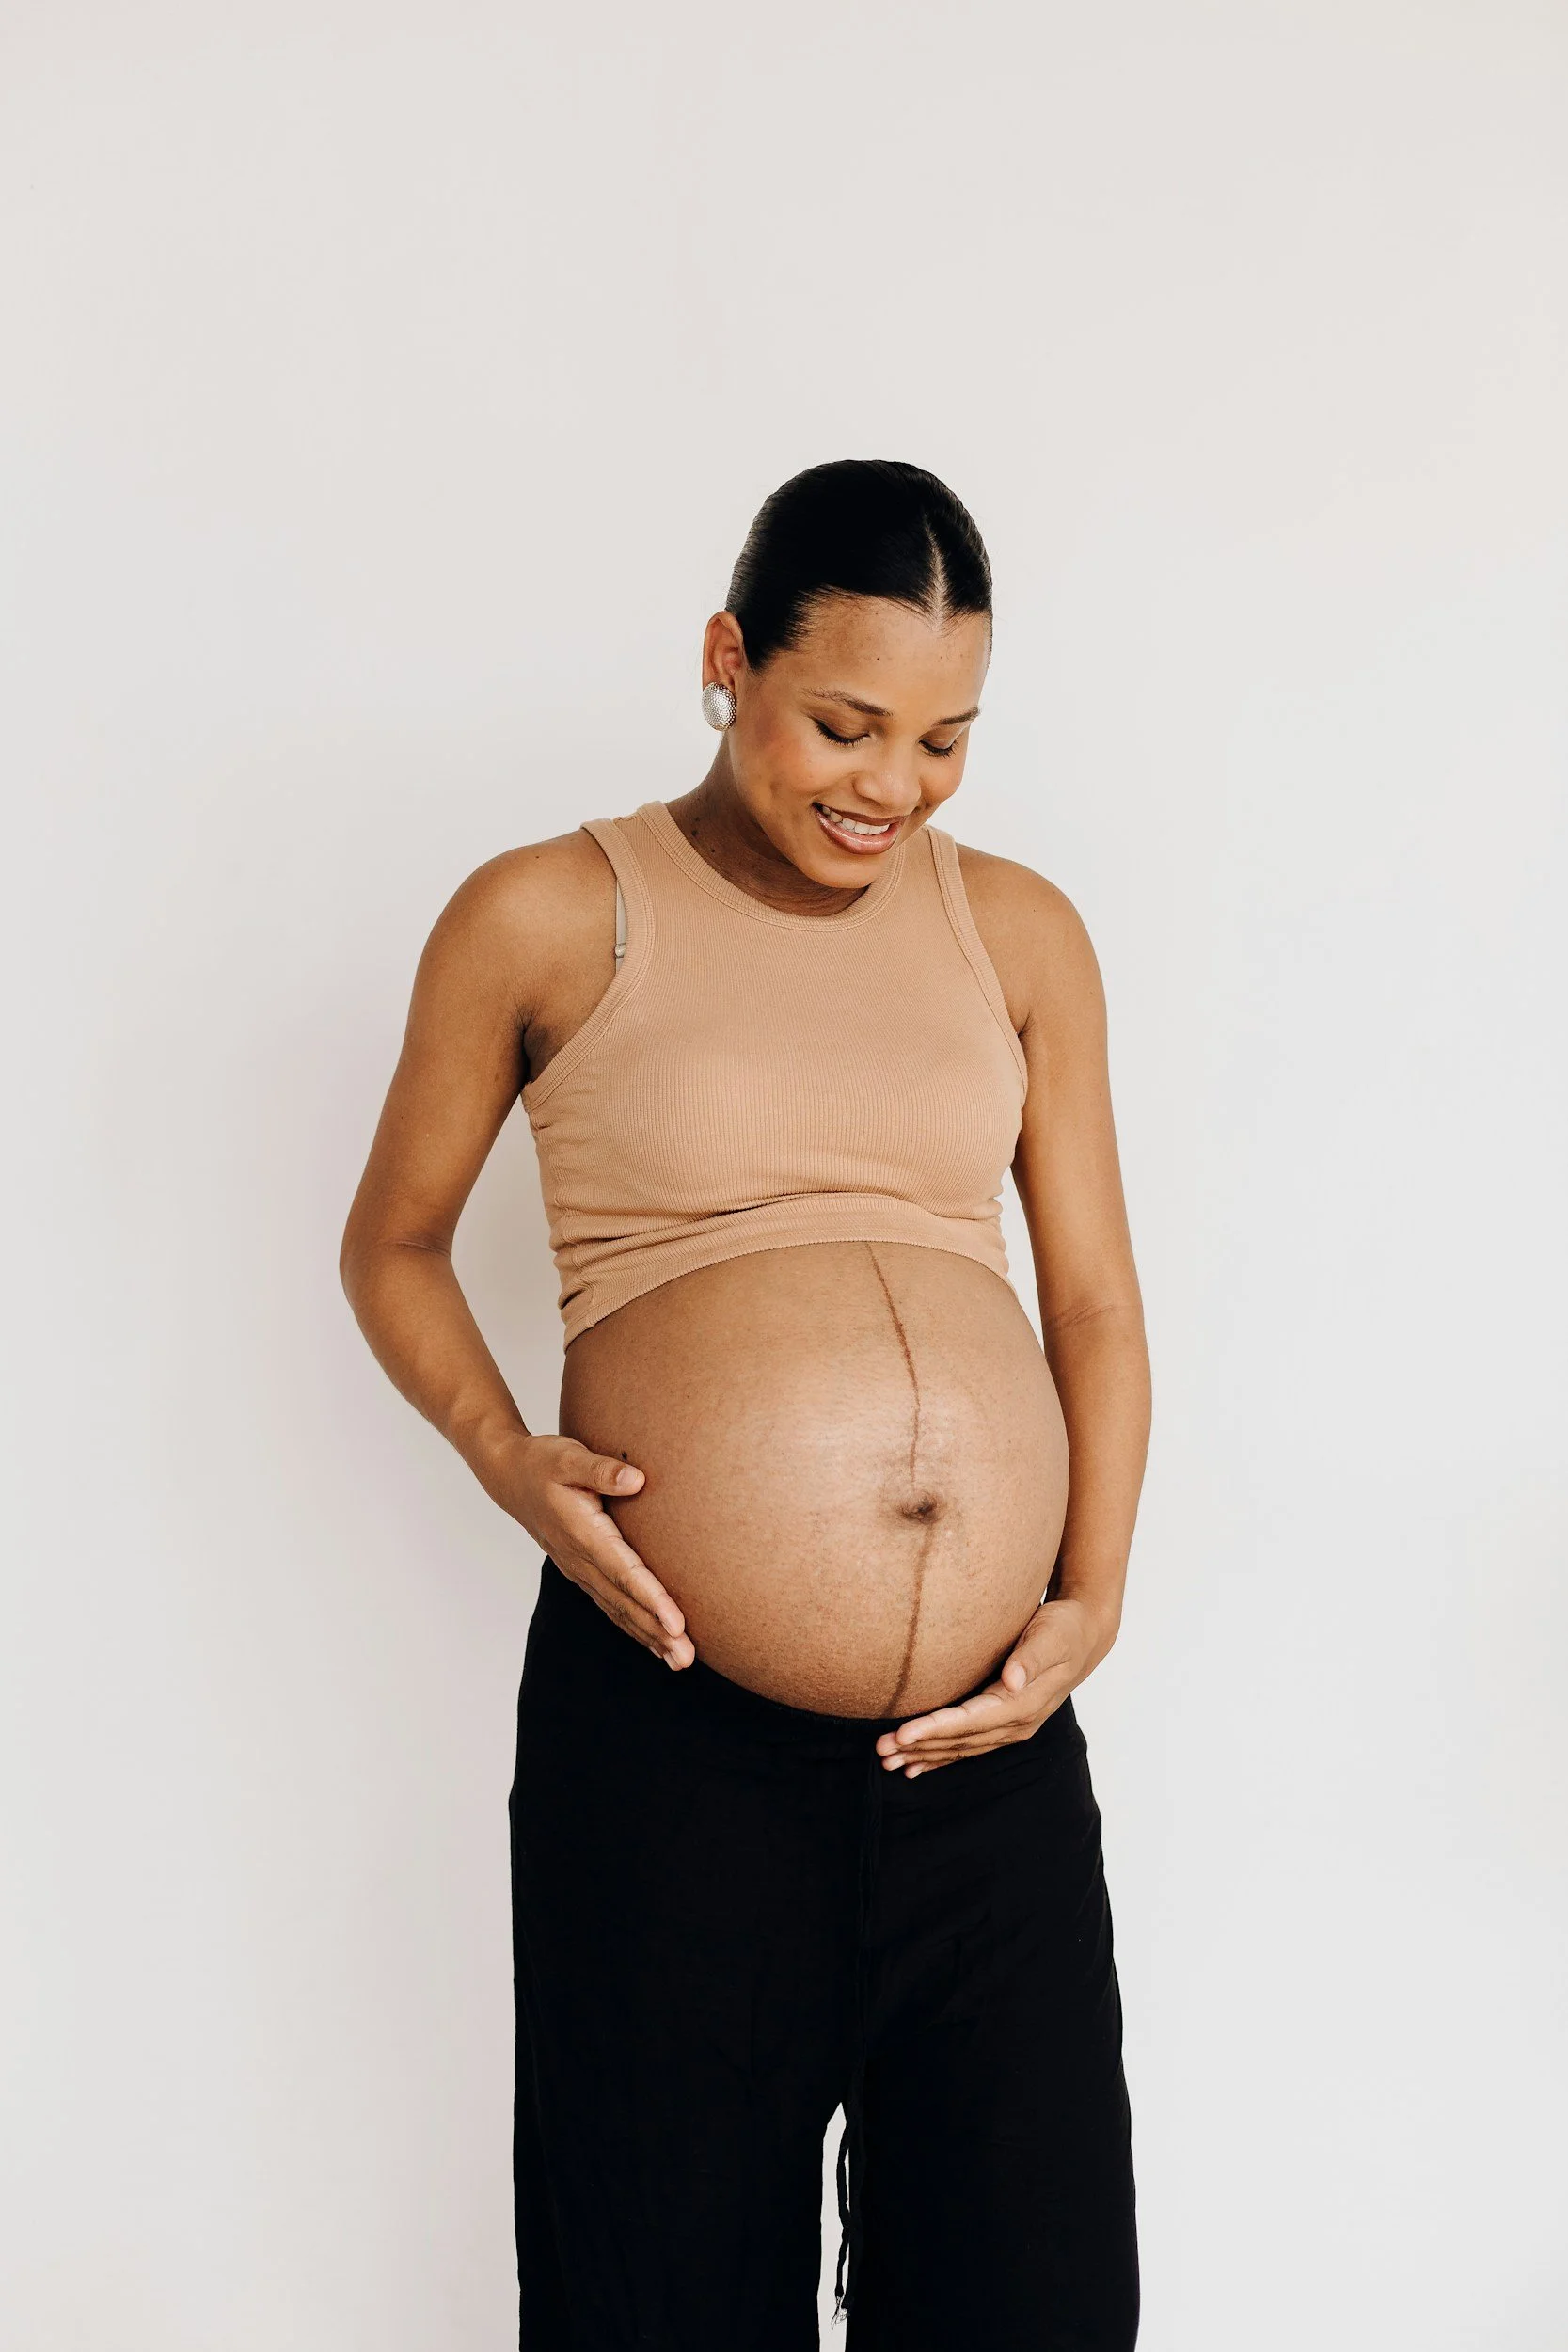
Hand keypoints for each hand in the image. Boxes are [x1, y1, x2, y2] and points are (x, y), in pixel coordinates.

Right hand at [495, 1432, 694, 1669]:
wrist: (508, 1477)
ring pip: (616, 1610)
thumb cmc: (541, 1463)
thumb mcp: (568, 1457)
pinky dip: (631, 1626)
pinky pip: (609, 1604)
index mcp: (582, 1534)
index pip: (623, 1573)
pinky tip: (653, 1642)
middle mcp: (579, 1559)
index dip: (651, 1600)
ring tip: (679, 1660)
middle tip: (686, 1657)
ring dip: (647, 1637)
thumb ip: (601, 1470)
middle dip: (656, 1632)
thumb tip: (637, 1479)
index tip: (676, 1623)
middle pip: (623, 1603)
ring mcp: (578, 1569)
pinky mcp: (580, 1571)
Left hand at [874, 1595, 1111, 1775]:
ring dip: (925, 1755)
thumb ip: (1031, 1657)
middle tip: (881, 1750)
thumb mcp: (1051, 1635)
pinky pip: (968, 1746)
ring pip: (961, 1748)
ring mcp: (1012, 1728)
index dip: (936, 1729)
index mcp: (1024, 1704)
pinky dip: (941, 1756)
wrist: (1084, 1636)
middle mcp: (1017, 1723)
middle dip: (920, 1746)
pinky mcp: (1005, 1724)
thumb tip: (1012, 1679)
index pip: (972, 1721)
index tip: (904, 1734)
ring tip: (888, 1761)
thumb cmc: (1064, 1629)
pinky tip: (916, 1765)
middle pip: (961, 1740)